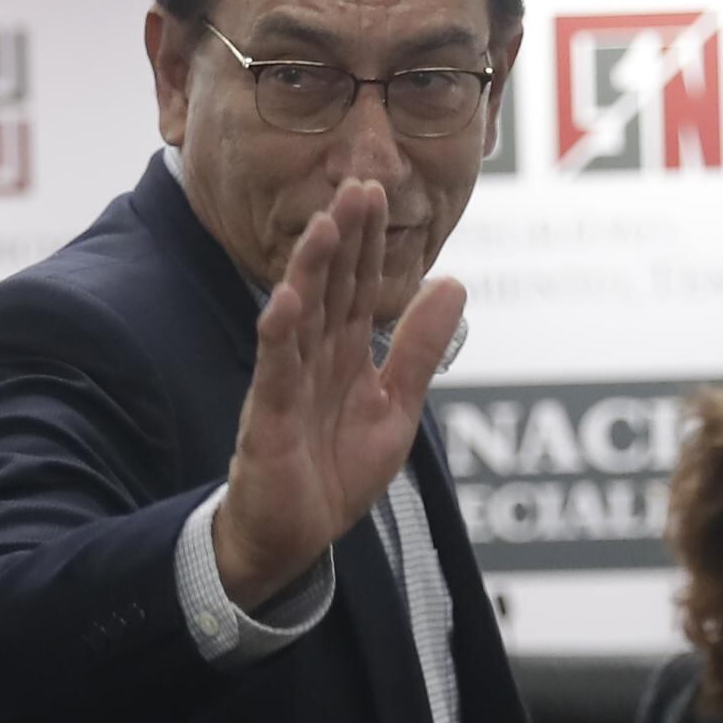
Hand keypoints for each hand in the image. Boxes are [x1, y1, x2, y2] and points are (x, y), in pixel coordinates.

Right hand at [208, 178, 464, 607]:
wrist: (294, 536)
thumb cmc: (335, 472)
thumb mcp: (396, 406)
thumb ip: (420, 348)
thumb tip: (454, 282)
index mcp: (343, 352)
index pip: (356, 285)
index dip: (367, 241)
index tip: (377, 190)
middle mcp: (312, 357)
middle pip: (329, 288)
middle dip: (342, 238)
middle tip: (357, 185)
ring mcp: (287, 384)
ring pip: (299, 317)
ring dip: (309, 271)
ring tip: (323, 226)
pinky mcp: (269, 418)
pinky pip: (275, 371)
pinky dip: (279, 336)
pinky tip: (286, 301)